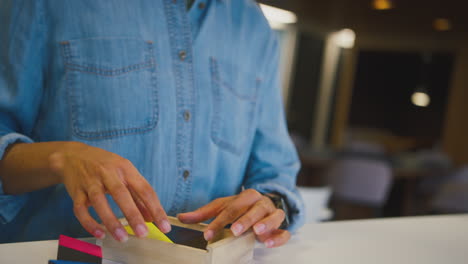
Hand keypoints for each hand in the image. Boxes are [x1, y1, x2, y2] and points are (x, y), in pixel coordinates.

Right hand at [48, 142, 169, 241]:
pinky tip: (100, 234)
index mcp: (125, 168)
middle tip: (143, 233)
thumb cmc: (104, 165)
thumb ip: (138, 195)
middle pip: (121, 194)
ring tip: (122, 238)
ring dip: (111, 221)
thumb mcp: (124, 173)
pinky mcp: (76, 191)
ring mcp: (90, 182)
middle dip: (133, 215)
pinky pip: (80, 209)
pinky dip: (89, 223)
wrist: (72, 155)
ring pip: (99, 202)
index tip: (164, 226)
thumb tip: (151, 217)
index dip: (156, 208)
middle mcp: (108, 173)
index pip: (144, 189)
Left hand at [177, 189, 289, 247]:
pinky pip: (284, 231)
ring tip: (257, 231)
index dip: (218, 221)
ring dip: (265, 223)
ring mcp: (273, 214)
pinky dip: (279, 237)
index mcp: (246, 196)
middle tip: (235, 230)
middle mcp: (261, 203)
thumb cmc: (241, 208)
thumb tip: (181, 217)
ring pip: (273, 216)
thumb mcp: (223, 207)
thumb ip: (204, 214)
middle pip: (254, 209)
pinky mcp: (281, 226)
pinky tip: (269, 242)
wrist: (264, 205)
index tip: (207, 234)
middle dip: (244, 219)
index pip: (231, 208)